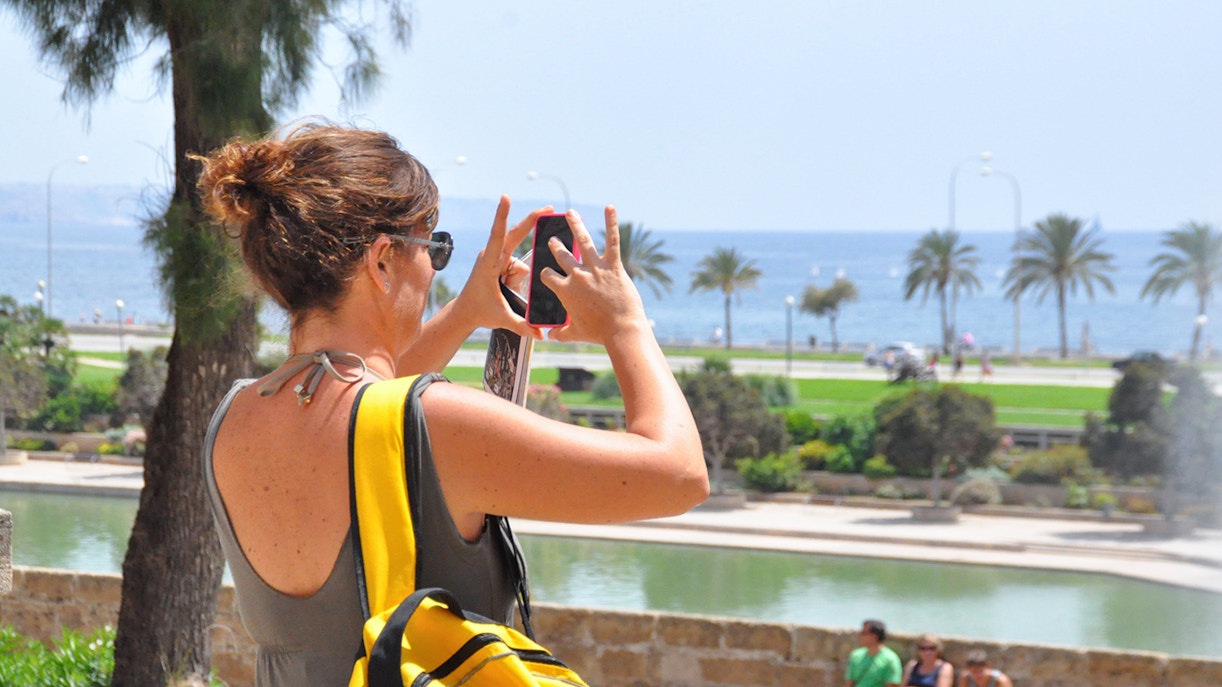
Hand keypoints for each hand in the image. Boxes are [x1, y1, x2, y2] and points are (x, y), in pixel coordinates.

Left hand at [451, 195, 549, 338]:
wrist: (464, 312)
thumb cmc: (479, 312)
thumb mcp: (502, 319)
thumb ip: (522, 325)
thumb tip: (541, 334)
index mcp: (489, 264)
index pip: (498, 235)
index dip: (503, 216)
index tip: (506, 197)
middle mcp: (491, 256)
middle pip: (515, 235)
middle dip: (532, 221)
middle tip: (551, 209)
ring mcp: (495, 257)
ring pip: (519, 261)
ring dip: (517, 278)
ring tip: (504, 292)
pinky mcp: (499, 261)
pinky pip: (517, 266)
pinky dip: (516, 277)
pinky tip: (505, 287)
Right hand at [543, 206, 648, 344]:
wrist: (621, 330)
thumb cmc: (598, 333)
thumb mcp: (575, 334)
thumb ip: (561, 334)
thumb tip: (550, 337)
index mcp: (564, 290)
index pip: (548, 276)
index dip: (545, 274)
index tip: (545, 272)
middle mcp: (577, 275)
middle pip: (561, 255)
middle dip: (555, 246)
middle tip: (553, 240)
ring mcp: (595, 268)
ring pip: (582, 241)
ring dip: (575, 225)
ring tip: (570, 214)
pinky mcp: (614, 265)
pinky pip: (612, 240)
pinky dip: (612, 223)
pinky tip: (610, 207)